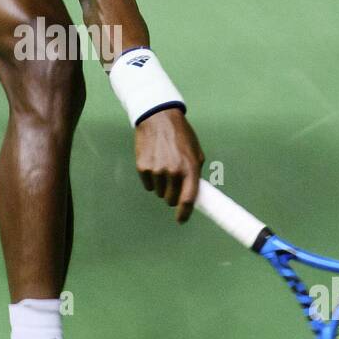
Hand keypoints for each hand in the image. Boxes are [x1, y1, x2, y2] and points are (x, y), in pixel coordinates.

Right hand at [135, 107, 204, 222]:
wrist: (158, 118)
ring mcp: (157, 170)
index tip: (181, 220)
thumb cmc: (181, 135)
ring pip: (158, 193)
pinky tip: (154, 164)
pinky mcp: (143, 167)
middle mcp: (173, 171)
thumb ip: (195, 174)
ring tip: (164, 167)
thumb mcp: (196, 152)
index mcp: (190, 168)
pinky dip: (151, 180)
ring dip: (162, 186)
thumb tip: (194, 195)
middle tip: (173, 182)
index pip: (188, 199)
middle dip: (173, 195)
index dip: (184, 214)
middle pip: (171, 199)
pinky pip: (148, 185)